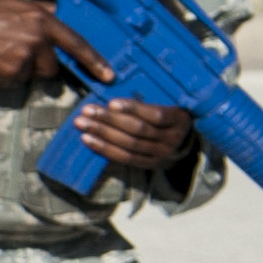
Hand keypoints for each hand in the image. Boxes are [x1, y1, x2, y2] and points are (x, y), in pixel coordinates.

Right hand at [0, 0, 105, 91]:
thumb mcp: (14, 3)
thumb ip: (39, 9)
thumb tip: (55, 11)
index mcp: (41, 20)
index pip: (76, 43)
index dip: (94, 61)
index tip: (108, 75)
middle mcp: (36, 39)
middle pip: (52, 66)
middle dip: (39, 64)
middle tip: (16, 52)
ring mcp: (22, 58)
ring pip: (31, 74)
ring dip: (19, 69)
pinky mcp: (8, 74)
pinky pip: (14, 82)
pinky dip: (4, 75)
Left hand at [72, 100, 195, 171]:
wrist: (180, 141)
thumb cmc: (166, 116)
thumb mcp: (164, 103)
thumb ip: (145, 101)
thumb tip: (113, 98)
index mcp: (179, 119)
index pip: (156, 115)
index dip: (133, 109)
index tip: (111, 102)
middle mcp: (173, 138)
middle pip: (138, 130)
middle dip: (110, 120)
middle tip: (87, 111)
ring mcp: (162, 154)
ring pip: (130, 144)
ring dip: (102, 133)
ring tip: (82, 123)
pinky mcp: (150, 164)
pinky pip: (126, 158)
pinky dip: (105, 149)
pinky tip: (88, 139)